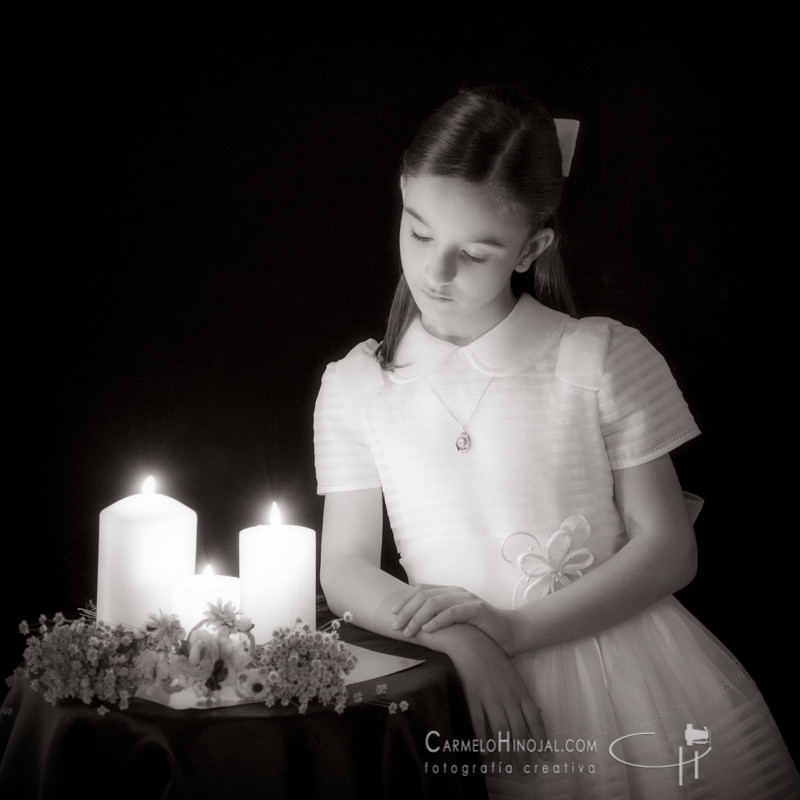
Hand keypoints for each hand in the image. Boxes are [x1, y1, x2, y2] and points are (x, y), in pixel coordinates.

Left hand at [391, 584, 518, 654]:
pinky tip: (427, 630)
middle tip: (396, 626)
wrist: (510, 633)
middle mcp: (456, 592)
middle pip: (424, 596)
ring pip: (435, 603)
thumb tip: (413, 625)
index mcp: (450, 592)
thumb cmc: (481, 631)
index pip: (422, 590)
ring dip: (418, 618)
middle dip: (407, 611)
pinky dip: (437, 621)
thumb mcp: (456, 624)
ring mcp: (467, 599)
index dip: (405, 600)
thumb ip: (439, 619)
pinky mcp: (477, 609)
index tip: (392, 614)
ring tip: (409, 631)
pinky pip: (453, 613)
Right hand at [438, 624, 546, 768]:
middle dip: (524, 753)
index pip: (535, 720)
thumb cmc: (492, 656)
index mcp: (520, 690)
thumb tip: (536, 713)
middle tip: (525, 770)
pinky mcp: (473, 696)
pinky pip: (479, 723)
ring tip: (506, 767)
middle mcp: (508, 697)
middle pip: (519, 731)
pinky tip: (484, 753)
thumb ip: (523, 695)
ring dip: (505, 752)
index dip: (541, 740)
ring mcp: (490, 697)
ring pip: (501, 731)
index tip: (546, 757)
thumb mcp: (513, 674)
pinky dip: (482, 741)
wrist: (470, 641)